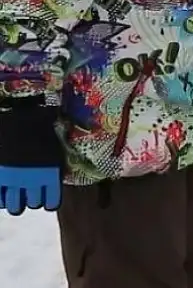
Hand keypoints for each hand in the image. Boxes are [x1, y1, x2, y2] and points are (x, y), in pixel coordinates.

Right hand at [0, 99, 61, 215]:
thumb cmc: (36, 121)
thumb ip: (54, 158)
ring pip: (14, 206)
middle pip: (33, 204)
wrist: (14, 113)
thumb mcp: (52, 140)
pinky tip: (3, 190)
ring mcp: (12, 180)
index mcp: (50, 171)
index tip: (46, 199)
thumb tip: (60, 166)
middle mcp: (32, 179)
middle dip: (32, 200)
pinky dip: (1, 198)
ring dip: (15, 202)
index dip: (48, 201)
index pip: (52, 200)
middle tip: (29, 193)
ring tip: (15, 194)